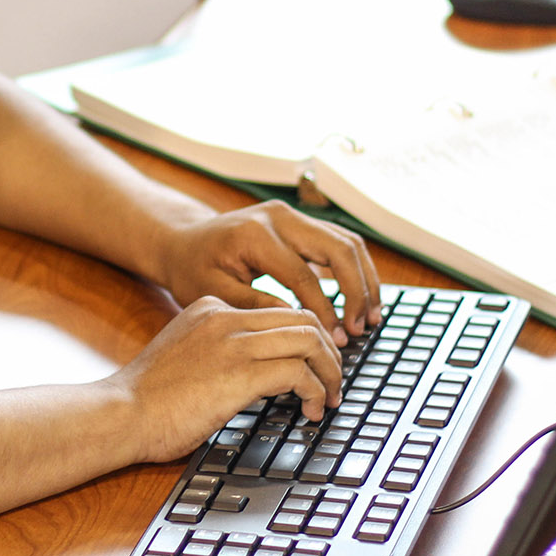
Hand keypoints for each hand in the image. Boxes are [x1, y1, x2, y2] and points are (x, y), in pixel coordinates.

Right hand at [108, 297, 344, 462]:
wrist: (121, 413)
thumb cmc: (146, 399)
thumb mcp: (186, 358)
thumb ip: (219, 354)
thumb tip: (258, 375)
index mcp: (211, 309)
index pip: (277, 312)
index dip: (304, 338)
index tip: (312, 365)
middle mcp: (226, 317)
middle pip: (302, 318)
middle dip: (328, 351)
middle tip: (333, 381)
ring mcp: (233, 342)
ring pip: (309, 339)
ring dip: (330, 371)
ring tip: (330, 397)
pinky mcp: (240, 372)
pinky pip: (299, 372)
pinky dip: (316, 391)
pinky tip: (312, 410)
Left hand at [153, 200, 380, 345]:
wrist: (184, 242)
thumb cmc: (193, 270)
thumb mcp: (212, 293)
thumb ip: (254, 305)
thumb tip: (297, 322)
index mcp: (255, 235)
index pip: (303, 275)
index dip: (324, 310)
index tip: (336, 339)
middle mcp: (279, 217)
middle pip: (338, 248)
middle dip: (356, 291)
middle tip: (360, 328)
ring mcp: (292, 215)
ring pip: (346, 241)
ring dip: (364, 279)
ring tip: (370, 317)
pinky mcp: (299, 222)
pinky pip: (339, 241)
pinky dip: (355, 270)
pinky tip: (360, 299)